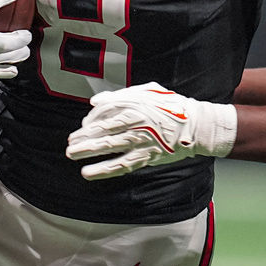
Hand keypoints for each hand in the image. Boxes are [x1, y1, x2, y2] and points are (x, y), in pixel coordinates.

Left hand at [67, 83, 236, 179]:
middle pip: (103, 128)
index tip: (85, 126)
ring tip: (71, 154)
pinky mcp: (147, 156)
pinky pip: (122, 164)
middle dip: (84, 136)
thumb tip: (94, 102)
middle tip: (70, 142)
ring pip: (109, 146)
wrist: (196, 125)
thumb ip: (120, 96)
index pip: (105, 111)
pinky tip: (88, 173)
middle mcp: (136, 121)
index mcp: (135, 104)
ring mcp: (141, 139)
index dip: (92, 119)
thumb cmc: (170, 106)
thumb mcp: (147, 92)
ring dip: (88, 150)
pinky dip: (104, 169)